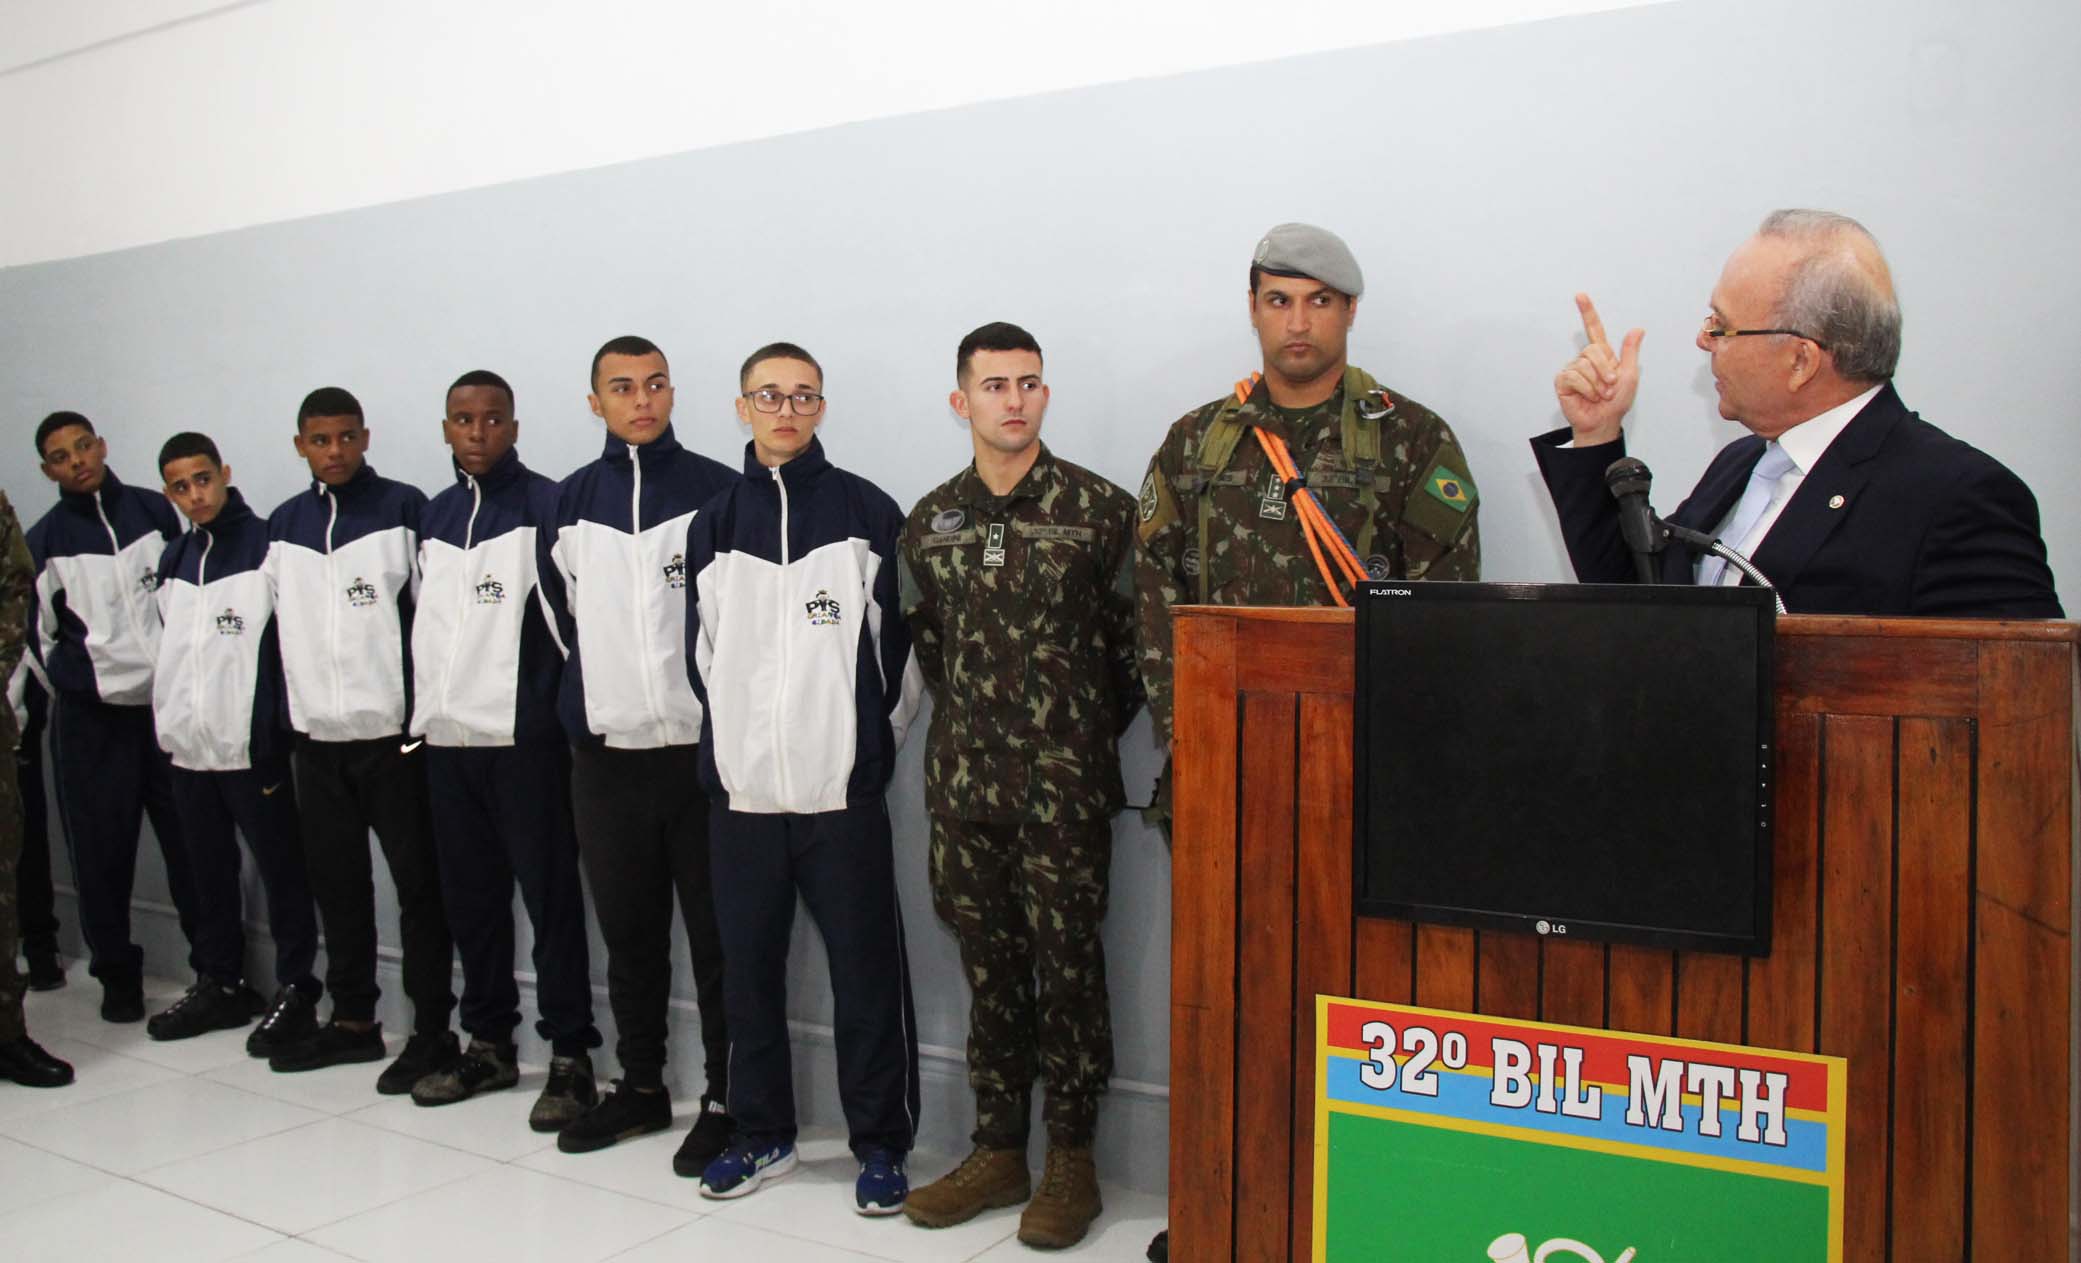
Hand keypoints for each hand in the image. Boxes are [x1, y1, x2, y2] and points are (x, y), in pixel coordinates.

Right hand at [1553, 293, 1642, 445]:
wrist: (1603, 422)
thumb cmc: (1616, 402)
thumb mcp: (1630, 375)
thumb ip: (1630, 352)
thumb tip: (1638, 330)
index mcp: (1602, 355)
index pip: (1593, 329)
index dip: (1587, 312)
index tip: (1580, 296)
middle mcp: (1586, 359)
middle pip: (1593, 350)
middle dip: (1605, 369)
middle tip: (1610, 386)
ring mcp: (1573, 369)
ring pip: (1584, 365)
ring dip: (1597, 384)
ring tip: (1600, 395)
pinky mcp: (1563, 381)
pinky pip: (1574, 377)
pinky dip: (1587, 389)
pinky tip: (1588, 397)